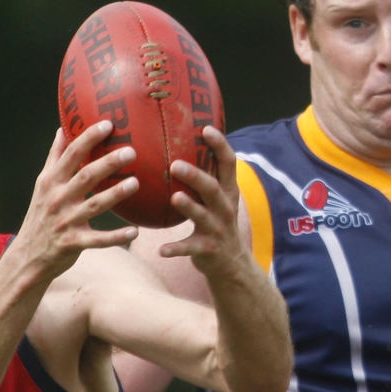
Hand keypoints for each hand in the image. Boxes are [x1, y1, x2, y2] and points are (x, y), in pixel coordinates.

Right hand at [15, 121, 138, 279]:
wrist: (27, 257)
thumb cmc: (40, 216)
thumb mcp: (42, 185)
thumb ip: (54, 158)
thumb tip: (62, 129)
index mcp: (51, 181)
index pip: (71, 153)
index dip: (89, 137)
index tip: (108, 124)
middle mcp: (57, 199)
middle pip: (85, 176)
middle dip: (107, 163)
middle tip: (130, 152)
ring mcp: (65, 222)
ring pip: (94, 205)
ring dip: (115, 194)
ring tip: (135, 183)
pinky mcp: (73, 243)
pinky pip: (98, 240)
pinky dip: (116, 237)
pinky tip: (134, 232)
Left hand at [153, 126, 242, 277]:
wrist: (231, 263)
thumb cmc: (216, 222)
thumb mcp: (217, 199)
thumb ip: (203, 177)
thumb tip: (175, 146)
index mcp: (227, 190)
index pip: (228, 163)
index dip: (219, 145)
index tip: (205, 128)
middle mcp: (225, 207)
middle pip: (212, 188)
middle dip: (195, 176)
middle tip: (174, 164)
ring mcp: (217, 228)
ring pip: (202, 216)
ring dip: (188, 206)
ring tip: (174, 197)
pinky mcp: (208, 249)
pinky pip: (189, 248)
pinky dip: (175, 249)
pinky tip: (159, 250)